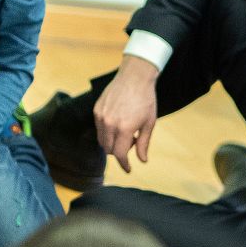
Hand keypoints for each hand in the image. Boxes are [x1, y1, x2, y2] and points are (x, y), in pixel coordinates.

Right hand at [95, 55, 159, 173]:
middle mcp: (109, 124)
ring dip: (112, 142)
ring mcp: (101, 116)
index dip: (124, 164)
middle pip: (108, 149)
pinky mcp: (96, 110)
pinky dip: (107, 132)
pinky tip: (119, 123)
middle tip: (132, 141)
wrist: (135, 77)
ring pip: (102, 140)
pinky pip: (99, 128)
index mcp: (124, 128)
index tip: (128, 169)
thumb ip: (143, 143)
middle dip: (119, 151)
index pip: (119, 154)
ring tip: (126, 131)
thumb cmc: (146, 100)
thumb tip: (142, 160)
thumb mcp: (149, 123)